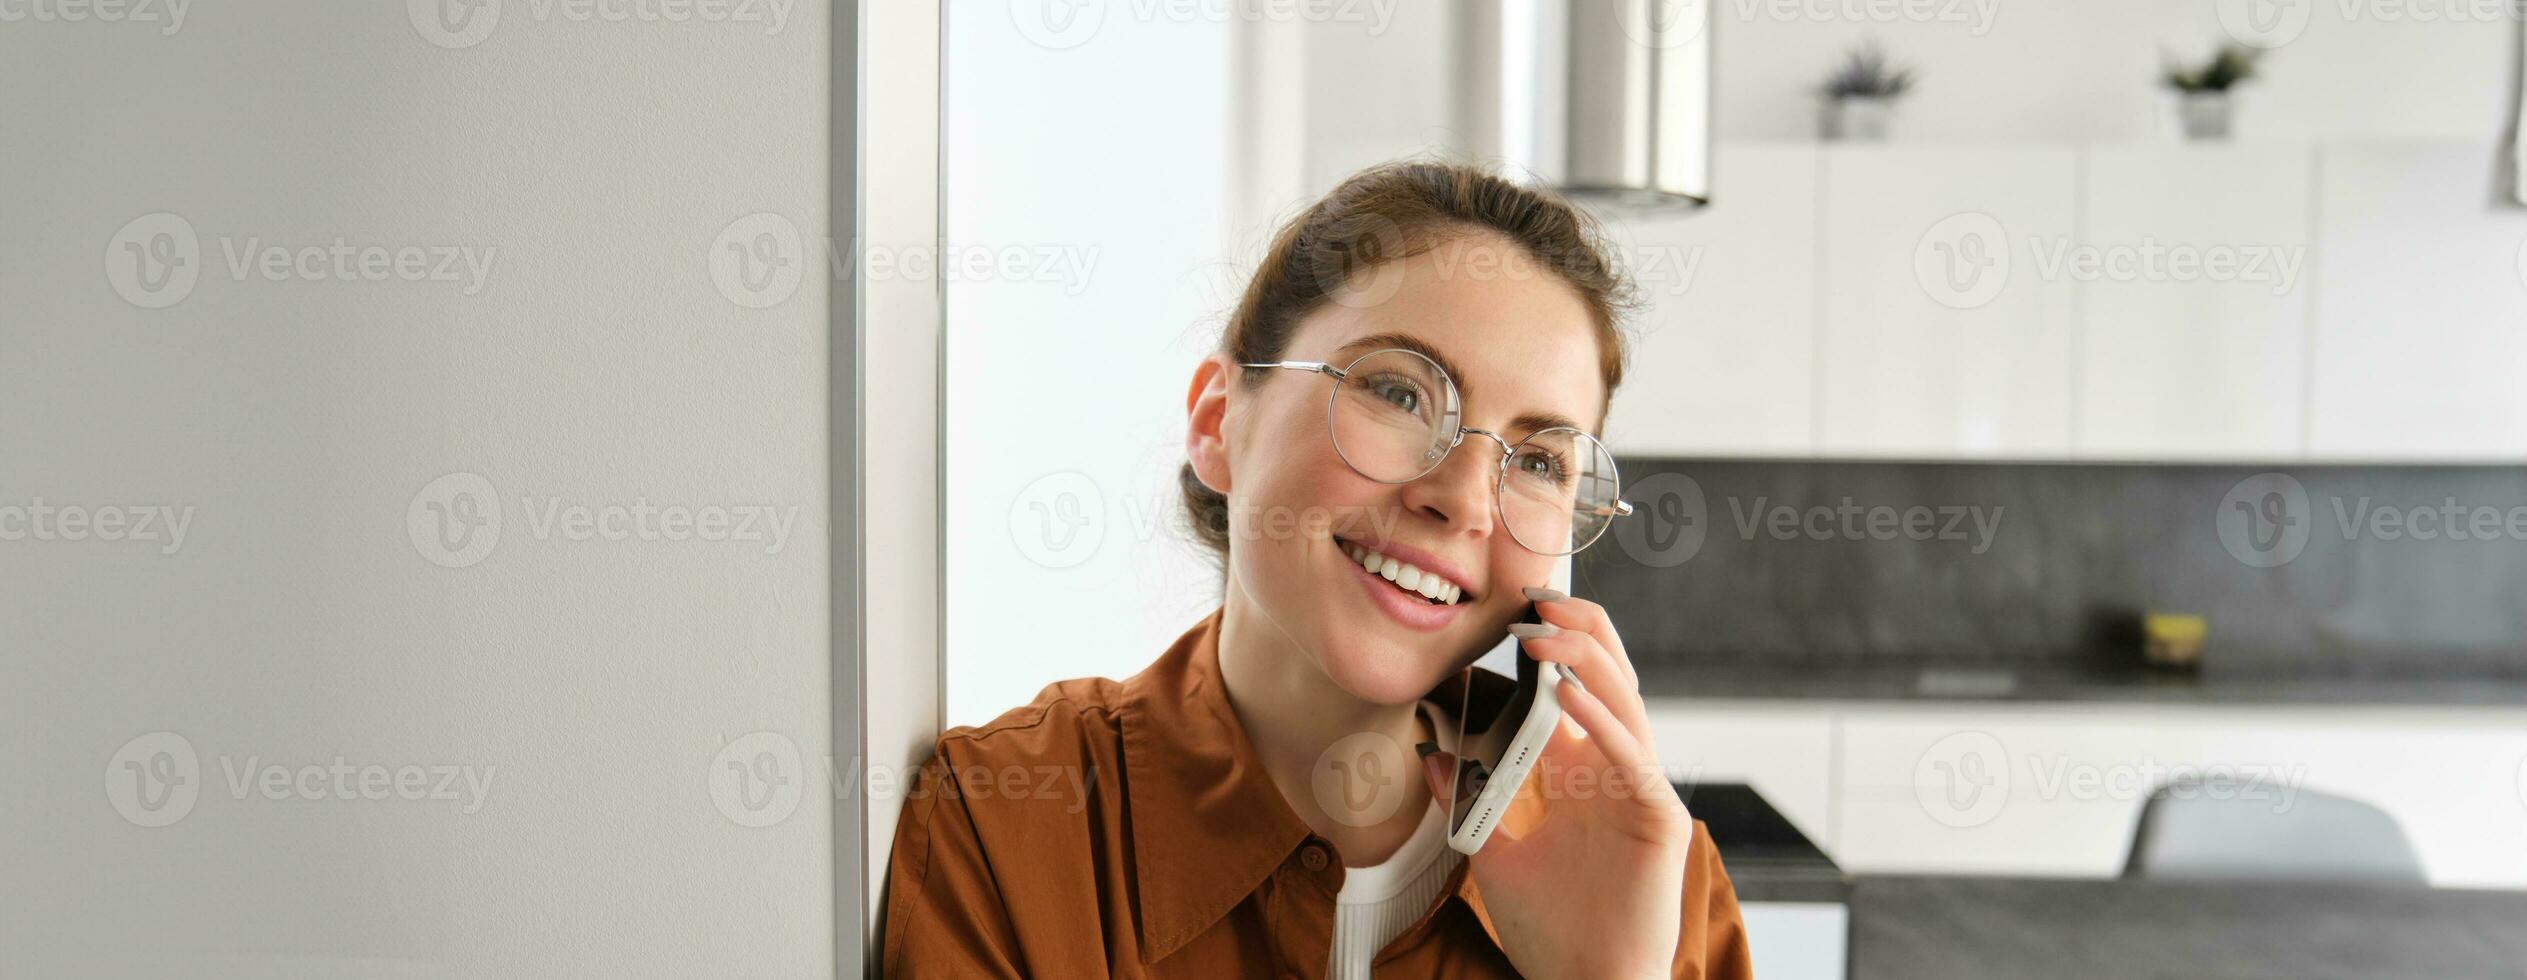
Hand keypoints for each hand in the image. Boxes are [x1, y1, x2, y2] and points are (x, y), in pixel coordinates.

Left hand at [1421, 589, 1690, 979]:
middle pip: (1609, 679)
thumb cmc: (1548, 927)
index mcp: (1581, 772)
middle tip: (1536, 601)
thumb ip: (1463, 798)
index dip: (1554, 646)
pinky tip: (1570, 697)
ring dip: (1587, 663)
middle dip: (1579, 633)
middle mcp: (1614, 771)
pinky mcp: (1659, 821)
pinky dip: (1602, 722)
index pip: (1575, 688)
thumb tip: (1429, 751)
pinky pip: (1632, 758)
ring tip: (1546, 634)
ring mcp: (1640, 791)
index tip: (1513, 614)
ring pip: (1626, 705)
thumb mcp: (1490, 850)